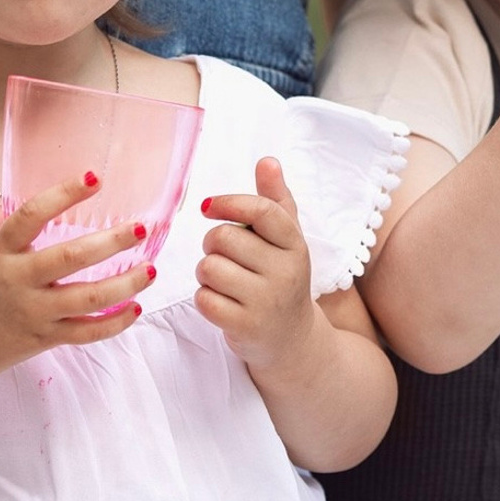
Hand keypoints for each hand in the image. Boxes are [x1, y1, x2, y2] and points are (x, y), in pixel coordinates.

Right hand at [0, 172, 154, 384]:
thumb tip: (24, 188)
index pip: (30, 217)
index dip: (62, 195)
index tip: (95, 177)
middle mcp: (18, 282)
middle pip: (69, 259)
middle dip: (110, 242)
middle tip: (140, 228)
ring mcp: (34, 313)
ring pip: (87, 300)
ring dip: (125, 285)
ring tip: (151, 269)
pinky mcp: (45, 339)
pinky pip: (85, 333)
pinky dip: (114, 324)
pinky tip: (136, 308)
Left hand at [195, 157, 315, 370]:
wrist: (293, 340)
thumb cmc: (281, 278)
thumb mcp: (286, 239)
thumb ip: (275, 199)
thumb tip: (267, 160)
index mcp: (295, 244)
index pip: (261, 211)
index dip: (229, 202)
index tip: (208, 206)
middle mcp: (285, 272)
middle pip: (223, 238)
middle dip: (211, 244)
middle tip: (223, 255)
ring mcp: (266, 301)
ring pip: (209, 268)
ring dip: (206, 273)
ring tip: (223, 280)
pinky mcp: (246, 327)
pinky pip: (204, 299)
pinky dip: (205, 298)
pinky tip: (222, 302)